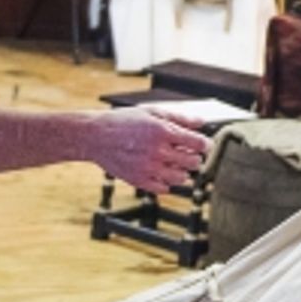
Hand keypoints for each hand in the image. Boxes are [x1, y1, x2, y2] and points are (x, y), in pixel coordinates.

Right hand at [91, 108, 206, 192]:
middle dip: (195, 158)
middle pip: (193, 162)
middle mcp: (157, 152)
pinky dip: (166, 182)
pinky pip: (164, 189)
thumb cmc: (124, 121)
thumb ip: (179, 118)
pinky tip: (160, 171)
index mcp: (162, 132)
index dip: (205, 145)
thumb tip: (202, 122)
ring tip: (173, 163)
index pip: (198, 144)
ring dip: (183, 171)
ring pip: (181, 178)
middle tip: (188, 153)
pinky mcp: (139, 181)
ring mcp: (148, 168)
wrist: (95, 136)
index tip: (204, 145)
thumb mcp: (152, 113)